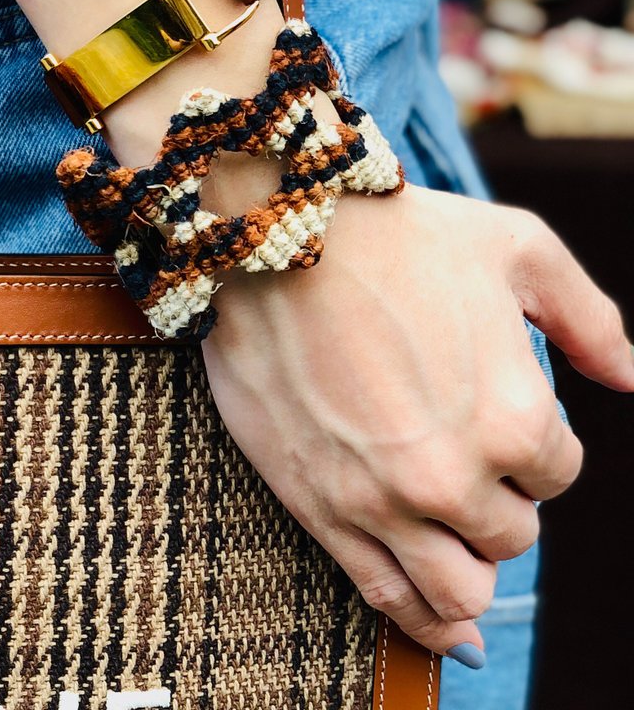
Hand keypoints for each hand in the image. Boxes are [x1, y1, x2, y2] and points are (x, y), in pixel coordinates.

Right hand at [201, 182, 633, 660]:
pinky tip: (448, 635)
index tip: (497, 417)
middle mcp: (454, 474)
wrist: (272, 240)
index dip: (537, 449)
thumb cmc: (395, 235)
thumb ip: (590, 318)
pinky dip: (427, 628)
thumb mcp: (515, 248)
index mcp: (514, 414)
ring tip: (458, 541)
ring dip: (472, 570)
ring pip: (460, 591)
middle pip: (512, 534)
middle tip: (464, 456)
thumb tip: (630, 378)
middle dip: (502, 501)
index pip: (557, 474)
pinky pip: (388, 600)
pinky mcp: (323, 510)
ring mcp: (382, 501)